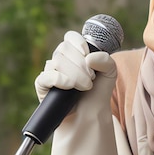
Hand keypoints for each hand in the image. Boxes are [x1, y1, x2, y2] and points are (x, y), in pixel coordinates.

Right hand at [42, 32, 118, 154]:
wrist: (90, 116)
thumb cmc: (98, 93)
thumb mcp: (109, 73)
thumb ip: (106, 59)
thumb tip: (89, 58)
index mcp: (75, 54)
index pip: (70, 38)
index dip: (78, 43)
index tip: (87, 54)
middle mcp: (61, 61)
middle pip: (64, 49)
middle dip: (80, 63)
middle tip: (90, 79)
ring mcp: (51, 72)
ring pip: (57, 61)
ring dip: (74, 73)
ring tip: (85, 87)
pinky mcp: (43, 86)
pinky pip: (46, 76)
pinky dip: (59, 78)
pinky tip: (69, 86)